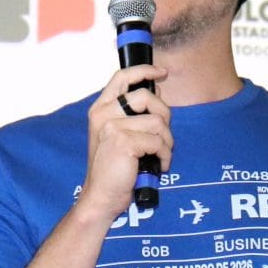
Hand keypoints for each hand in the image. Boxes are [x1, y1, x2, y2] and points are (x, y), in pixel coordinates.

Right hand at [76, 64, 171, 224]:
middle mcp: (103, 114)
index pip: (122, 77)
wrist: (101, 196)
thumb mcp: (119, 135)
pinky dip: (165, 156)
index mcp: (100, 109)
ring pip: (158, 121)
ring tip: (160, 156)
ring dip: (167, 142)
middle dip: (164, 115)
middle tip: (163, 136)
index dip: (145, 70)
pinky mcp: (124, 142)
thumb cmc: (114, 169)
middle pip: (147, 96)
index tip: (162, 72)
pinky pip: (159, 142)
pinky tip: (158, 166)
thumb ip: (133, 114)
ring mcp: (112, 127)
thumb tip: (157, 91)